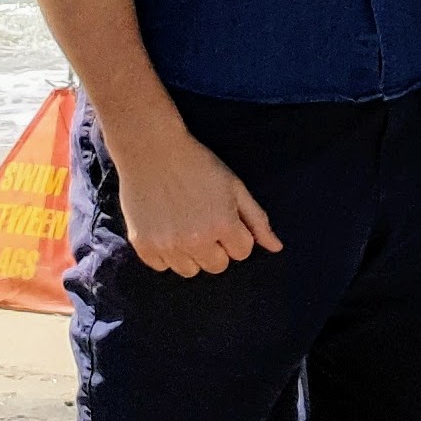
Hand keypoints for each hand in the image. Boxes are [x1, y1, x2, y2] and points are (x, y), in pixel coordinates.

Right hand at [106, 118, 281, 276]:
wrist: (151, 150)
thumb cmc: (198, 165)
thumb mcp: (235, 187)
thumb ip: (257, 220)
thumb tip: (277, 248)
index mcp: (223, 224)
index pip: (242, 252)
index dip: (236, 234)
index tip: (224, 217)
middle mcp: (196, 240)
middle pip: (217, 266)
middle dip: (216, 248)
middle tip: (204, 221)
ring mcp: (167, 245)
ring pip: (189, 271)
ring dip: (191, 254)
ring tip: (184, 225)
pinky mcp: (143, 246)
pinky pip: (162, 267)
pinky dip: (166, 253)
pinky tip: (166, 227)